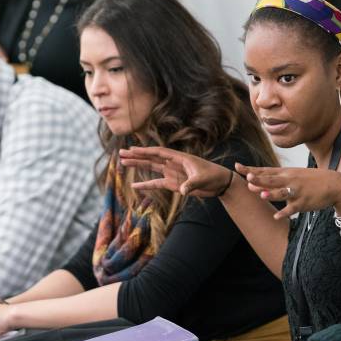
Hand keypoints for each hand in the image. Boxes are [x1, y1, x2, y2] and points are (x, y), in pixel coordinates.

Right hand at [118, 147, 233, 197]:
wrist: (220, 184)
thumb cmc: (213, 176)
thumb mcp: (203, 179)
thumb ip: (191, 183)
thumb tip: (183, 190)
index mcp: (179, 158)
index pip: (159, 152)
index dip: (145, 151)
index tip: (132, 149)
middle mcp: (173, 164)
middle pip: (151, 158)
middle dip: (136, 156)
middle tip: (121, 153)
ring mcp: (172, 173)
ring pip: (151, 168)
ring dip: (138, 165)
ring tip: (123, 162)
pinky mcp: (173, 184)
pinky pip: (156, 184)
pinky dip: (145, 185)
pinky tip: (134, 185)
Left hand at [236, 164, 340, 219]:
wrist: (335, 184)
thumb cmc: (310, 180)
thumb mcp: (293, 175)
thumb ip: (274, 180)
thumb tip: (253, 184)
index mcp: (286, 172)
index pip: (264, 170)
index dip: (250, 169)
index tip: (236, 166)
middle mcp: (289, 180)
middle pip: (272, 180)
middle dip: (260, 180)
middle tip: (248, 179)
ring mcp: (296, 192)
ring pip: (282, 193)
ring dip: (272, 194)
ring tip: (262, 195)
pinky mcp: (303, 203)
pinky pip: (292, 209)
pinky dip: (284, 213)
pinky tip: (276, 216)